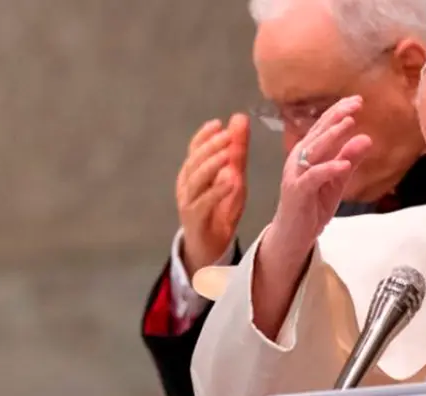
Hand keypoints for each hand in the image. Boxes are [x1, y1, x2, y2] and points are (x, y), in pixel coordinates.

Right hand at [176, 113, 249, 274]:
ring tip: (227, 155)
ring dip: (211, 165)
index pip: (194, 149)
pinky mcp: (195, 219)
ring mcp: (188, 202)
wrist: (210, 248)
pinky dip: (216, 191)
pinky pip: (203, 203)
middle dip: (210, 147)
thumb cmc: (219, 211)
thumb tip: (239, 119)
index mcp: (192, 173)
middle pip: (194, 162)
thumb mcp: (233, 178)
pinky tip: (230, 181)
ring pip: (195, 180)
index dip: (204, 136)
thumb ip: (236, 152)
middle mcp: (186, 185)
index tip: (218, 124)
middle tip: (227, 135)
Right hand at [263, 95, 371, 259]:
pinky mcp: (297, 192)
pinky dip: (328, 169)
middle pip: (318, 133)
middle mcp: (299, 159)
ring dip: (331, 136)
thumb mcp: (337, 180)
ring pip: (313, 150)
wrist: (294, 235)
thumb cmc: (313, 204)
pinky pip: (313, 177)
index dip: (339, 112)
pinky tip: (343, 164)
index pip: (323, 127)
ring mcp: (296, 174)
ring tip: (349, 124)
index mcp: (308, 152)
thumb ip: (349, 159)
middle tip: (355, 104)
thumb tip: (367, 137)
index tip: (358, 100)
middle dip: (336, 117)